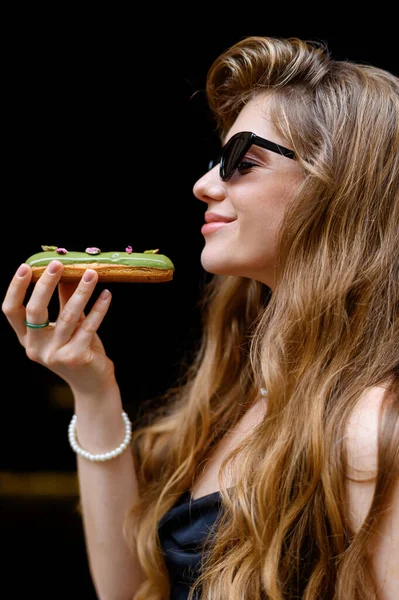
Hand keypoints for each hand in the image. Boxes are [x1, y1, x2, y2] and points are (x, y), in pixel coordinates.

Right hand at [2, 260, 115, 394]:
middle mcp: (36, 348)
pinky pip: (88, 326)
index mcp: (27, 338)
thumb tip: (65, 270)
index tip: (25, 267)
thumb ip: (64, 301)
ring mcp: (55, 355)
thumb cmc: (79, 349)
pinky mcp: (76, 358)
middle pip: (35, 311)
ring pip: (67, 316)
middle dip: (45, 284)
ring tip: (92, 273)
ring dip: (81, 292)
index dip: (16, 288)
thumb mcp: (67, 325)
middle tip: (57, 264)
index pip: (12, 310)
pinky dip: (99, 309)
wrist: (93, 384)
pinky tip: (106, 294)